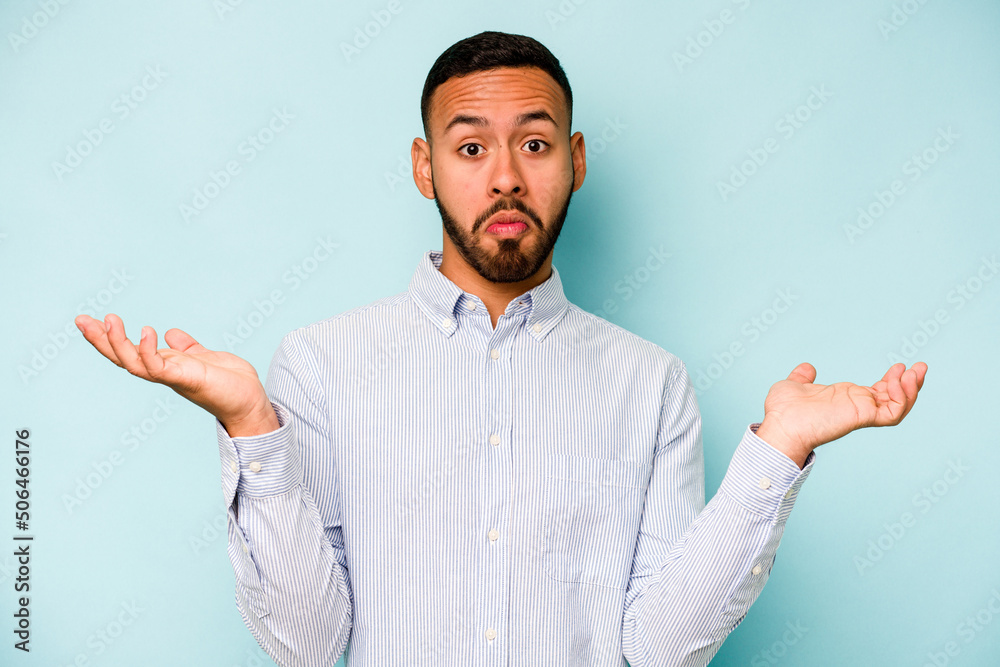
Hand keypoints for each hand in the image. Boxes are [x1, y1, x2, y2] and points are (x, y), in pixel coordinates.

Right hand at [75, 313, 277, 436]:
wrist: (250, 402)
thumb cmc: (230, 383)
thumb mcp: (204, 357)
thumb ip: (187, 348)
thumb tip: (172, 334)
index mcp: (166, 365)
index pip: (131, 351)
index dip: (110, 338)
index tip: (91, 320)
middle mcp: (164, 372)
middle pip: (122, 357)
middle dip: (101, 340)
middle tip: (81, 320)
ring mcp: (173, 377)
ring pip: (134, 363)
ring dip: (118, 343)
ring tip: (109, 320)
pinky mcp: (186, 379)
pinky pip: (158, 368)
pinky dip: (149, 351)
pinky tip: (146, 332)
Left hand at [754, 361, 927, 467]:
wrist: (779, 426)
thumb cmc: (782, 412)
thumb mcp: (794, 386)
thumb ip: (803, 377)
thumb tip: (807, 368)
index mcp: (844, 400)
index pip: (877, 393)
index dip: (891, 382)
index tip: (898, 367)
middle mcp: (856, 407)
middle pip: (894, 399)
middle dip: (910, 384)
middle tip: (920, 367)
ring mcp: (860, 413)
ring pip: (898, 407)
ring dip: (911, 390)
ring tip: (916, 372)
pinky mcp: (862, 417)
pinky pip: (891, 412)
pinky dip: (901, 398)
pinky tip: (900, 381)